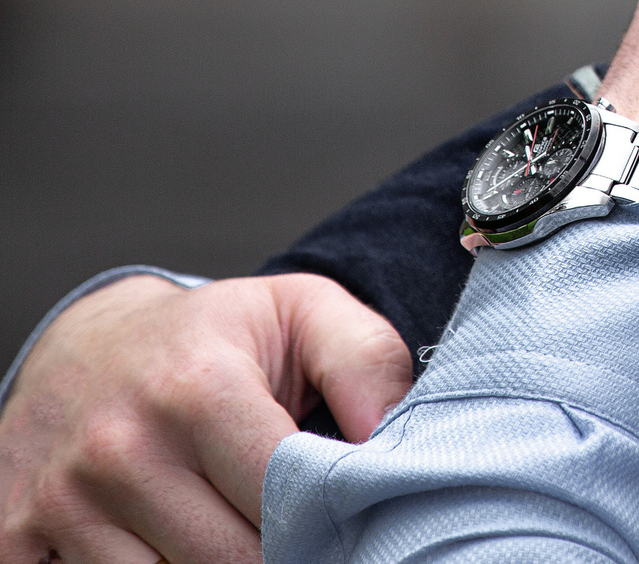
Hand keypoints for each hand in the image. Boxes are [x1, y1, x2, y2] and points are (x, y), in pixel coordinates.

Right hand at [0, 273, 411, 563]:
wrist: (86, 343)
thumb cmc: (211, 336)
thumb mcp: (302, 311)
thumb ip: (366, 360)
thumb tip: (389, 437)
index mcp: (197, 390)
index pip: (284, 500)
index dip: (325, 519)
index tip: (344, 517)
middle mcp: (119, 449)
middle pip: (232, 559)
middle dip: (279, 554)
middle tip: (300, 535)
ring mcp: (62, 502)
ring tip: (237, 532)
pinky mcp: (18, 539)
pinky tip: (172, 546)